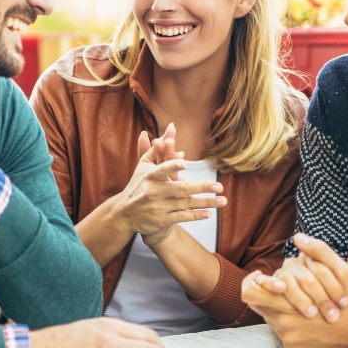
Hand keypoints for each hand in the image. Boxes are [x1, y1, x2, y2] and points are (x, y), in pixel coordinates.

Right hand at [112, 124, 225, 247]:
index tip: (184, 163)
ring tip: (222, 200)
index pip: (162, 170)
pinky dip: (194, 216)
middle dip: (201, 187)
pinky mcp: (161, 220)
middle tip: (218, 186)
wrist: (125, 214)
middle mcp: (154, 192)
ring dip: (205, 203)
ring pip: (185, 204)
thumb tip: (171, 127)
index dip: (172, 166)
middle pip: (181, 188)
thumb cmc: (139, 184)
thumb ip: (158, 147)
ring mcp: (158, 207)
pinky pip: (181, 217)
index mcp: (150, 176)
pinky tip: (208, 213)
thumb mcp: (144, 165)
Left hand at [242, 246, 347, 347]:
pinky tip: (303, 315)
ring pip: (268, 316)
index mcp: (292, 300)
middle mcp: (285, 322)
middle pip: (256, 304)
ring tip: (292, 298)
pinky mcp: (292, 347)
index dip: (254, 283)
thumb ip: (319, 251)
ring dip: (277, 306)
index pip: (251, 293)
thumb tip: (298, 238)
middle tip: (276, 285)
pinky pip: (279, 331)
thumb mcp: (341, 271)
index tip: (260, 276)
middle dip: (264, 293)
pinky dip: (288, 321)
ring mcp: (287, 336)